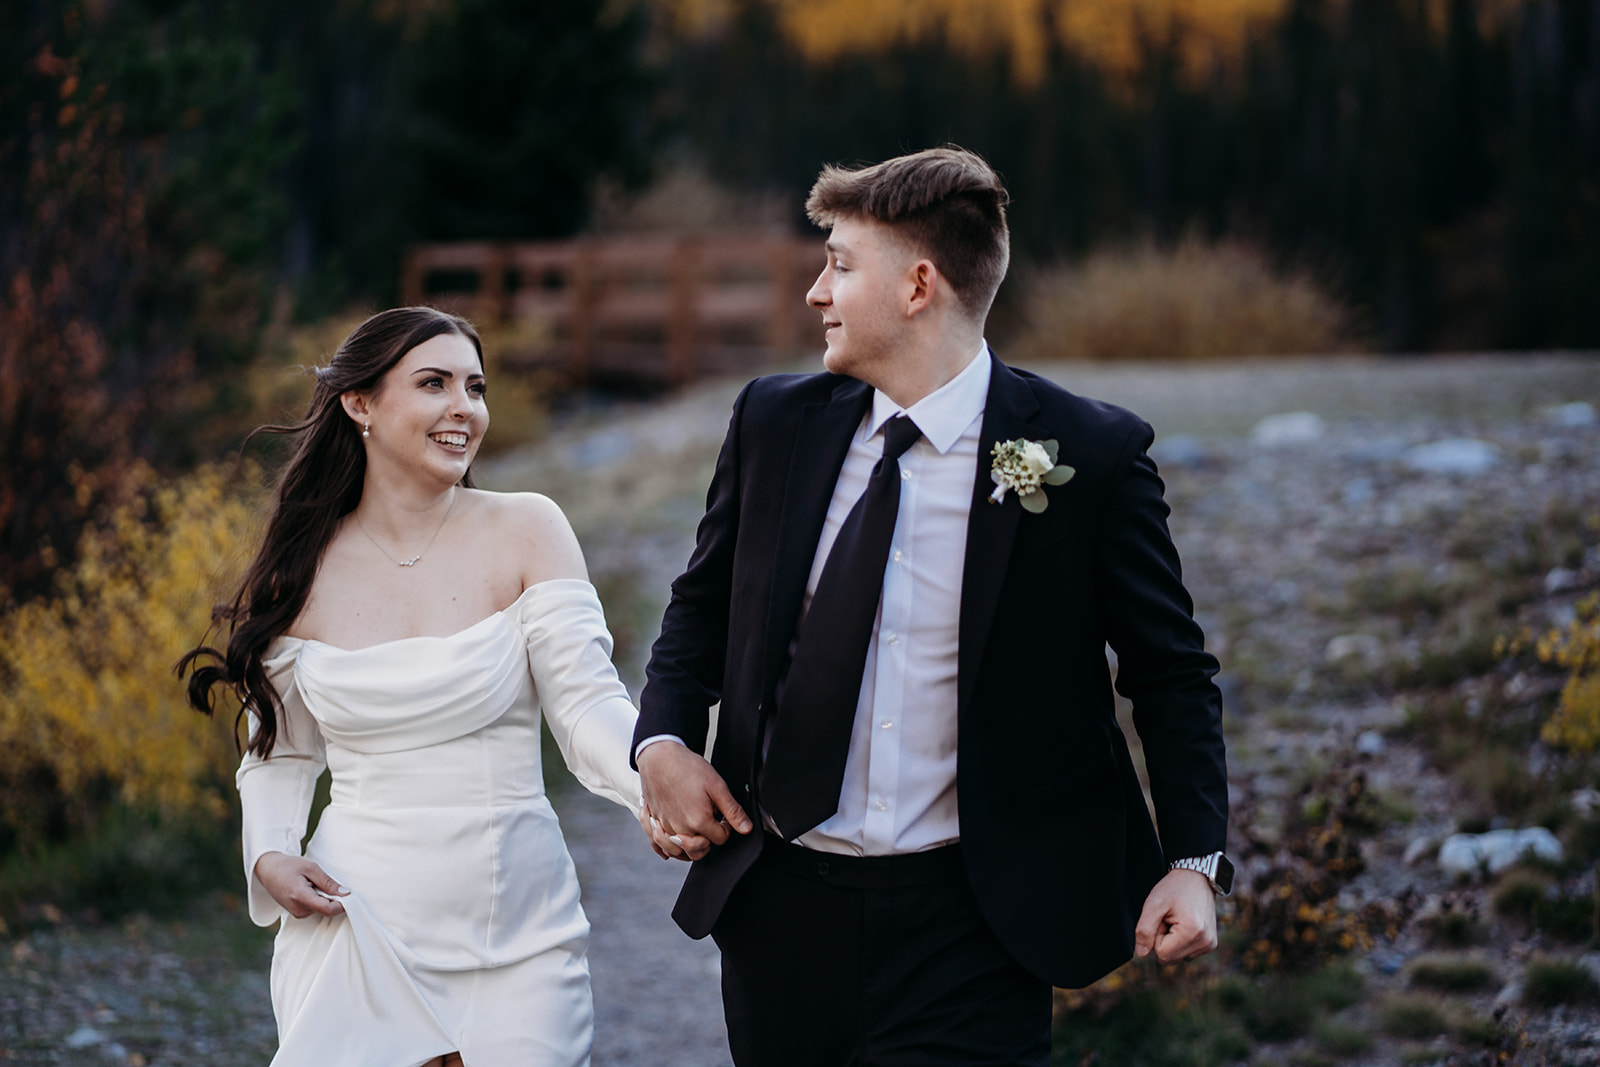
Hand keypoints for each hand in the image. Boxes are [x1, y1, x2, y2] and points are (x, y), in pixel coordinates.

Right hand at [254, 851, 348, 918]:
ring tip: (313, 883)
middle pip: (326, 909)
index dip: (342, 904)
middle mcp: (298, 909)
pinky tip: (309, 889)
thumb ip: (329, 883)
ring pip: (321, 909)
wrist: (268, 870)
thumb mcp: (311, 868)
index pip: (327, 909)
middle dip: (332, 898)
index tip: (349, 895)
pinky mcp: (297, 913)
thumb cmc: (289, 866)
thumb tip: (346, 893)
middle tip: (324, 881)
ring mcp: (296, 913)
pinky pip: (315, 909)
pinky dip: (318, 899)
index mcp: (300, 897)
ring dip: (324, 897)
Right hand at [636, 741, 752, 860]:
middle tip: (710, 824)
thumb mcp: (717, 786)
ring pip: (678, 853)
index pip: (720, 839)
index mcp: (698, 821)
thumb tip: (746, 829)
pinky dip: (665, 848)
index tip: (722, 816)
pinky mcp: (653, 821)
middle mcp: (680, 829)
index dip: (726, 828)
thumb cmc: (687, 768)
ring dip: (689, 849)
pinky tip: (673, 843)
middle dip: (709, 842)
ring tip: (695, 835)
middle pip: (699, 852)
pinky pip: (657, 845)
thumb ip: (732, 811)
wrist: (659, 757)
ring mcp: (664, 827)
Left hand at [1134, 868, 1217, 963]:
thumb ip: (1144, 930)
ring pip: (1177, 957)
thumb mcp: (1153, 904)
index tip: (1163, 917)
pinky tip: (1185, 923)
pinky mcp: (1210, 945)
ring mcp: (1209, 945)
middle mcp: (1205, 943)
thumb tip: (1142, 953)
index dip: (1156, 935)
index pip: (1161, 953)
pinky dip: (1181, 941)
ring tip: (1177, 919)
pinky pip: (1186, 953)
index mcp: (1192, 933)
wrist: (1196, 877)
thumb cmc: (1174, 888)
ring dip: (1172, 941)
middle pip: (1170, 958)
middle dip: (1163, 939)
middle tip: (1169, 918)